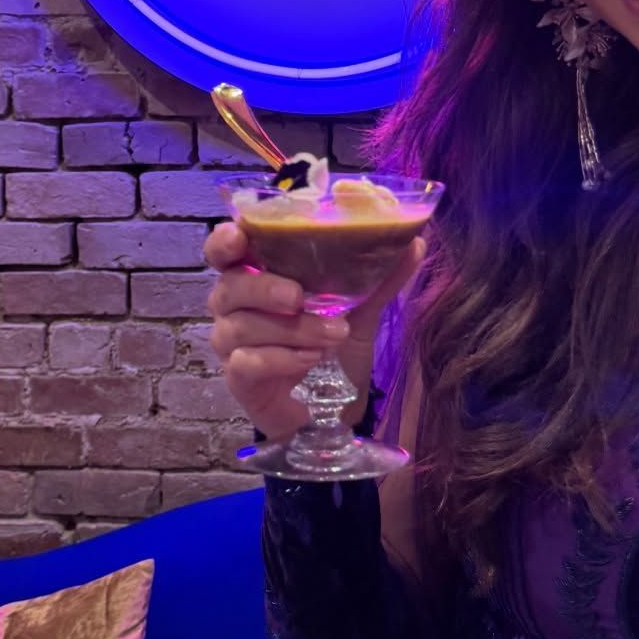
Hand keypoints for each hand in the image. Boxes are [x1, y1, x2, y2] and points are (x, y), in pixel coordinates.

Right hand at [206, 224, 424, 441]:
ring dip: (292, 329)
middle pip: (229, 286)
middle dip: (264, 287)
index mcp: (256, 274)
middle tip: (299, 296)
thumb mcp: (359, 309)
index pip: (223, 250)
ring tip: (333, 334)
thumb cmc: (330, 343)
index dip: (224, 240)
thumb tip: (415, 242)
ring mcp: (231, 343)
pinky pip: (248, 363)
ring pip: (242, 326)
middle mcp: (233, 305)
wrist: (328, 404)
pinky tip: (312, 358)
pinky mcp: (237, 377)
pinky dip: (282, 358)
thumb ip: (380, 277)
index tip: (240, 233)